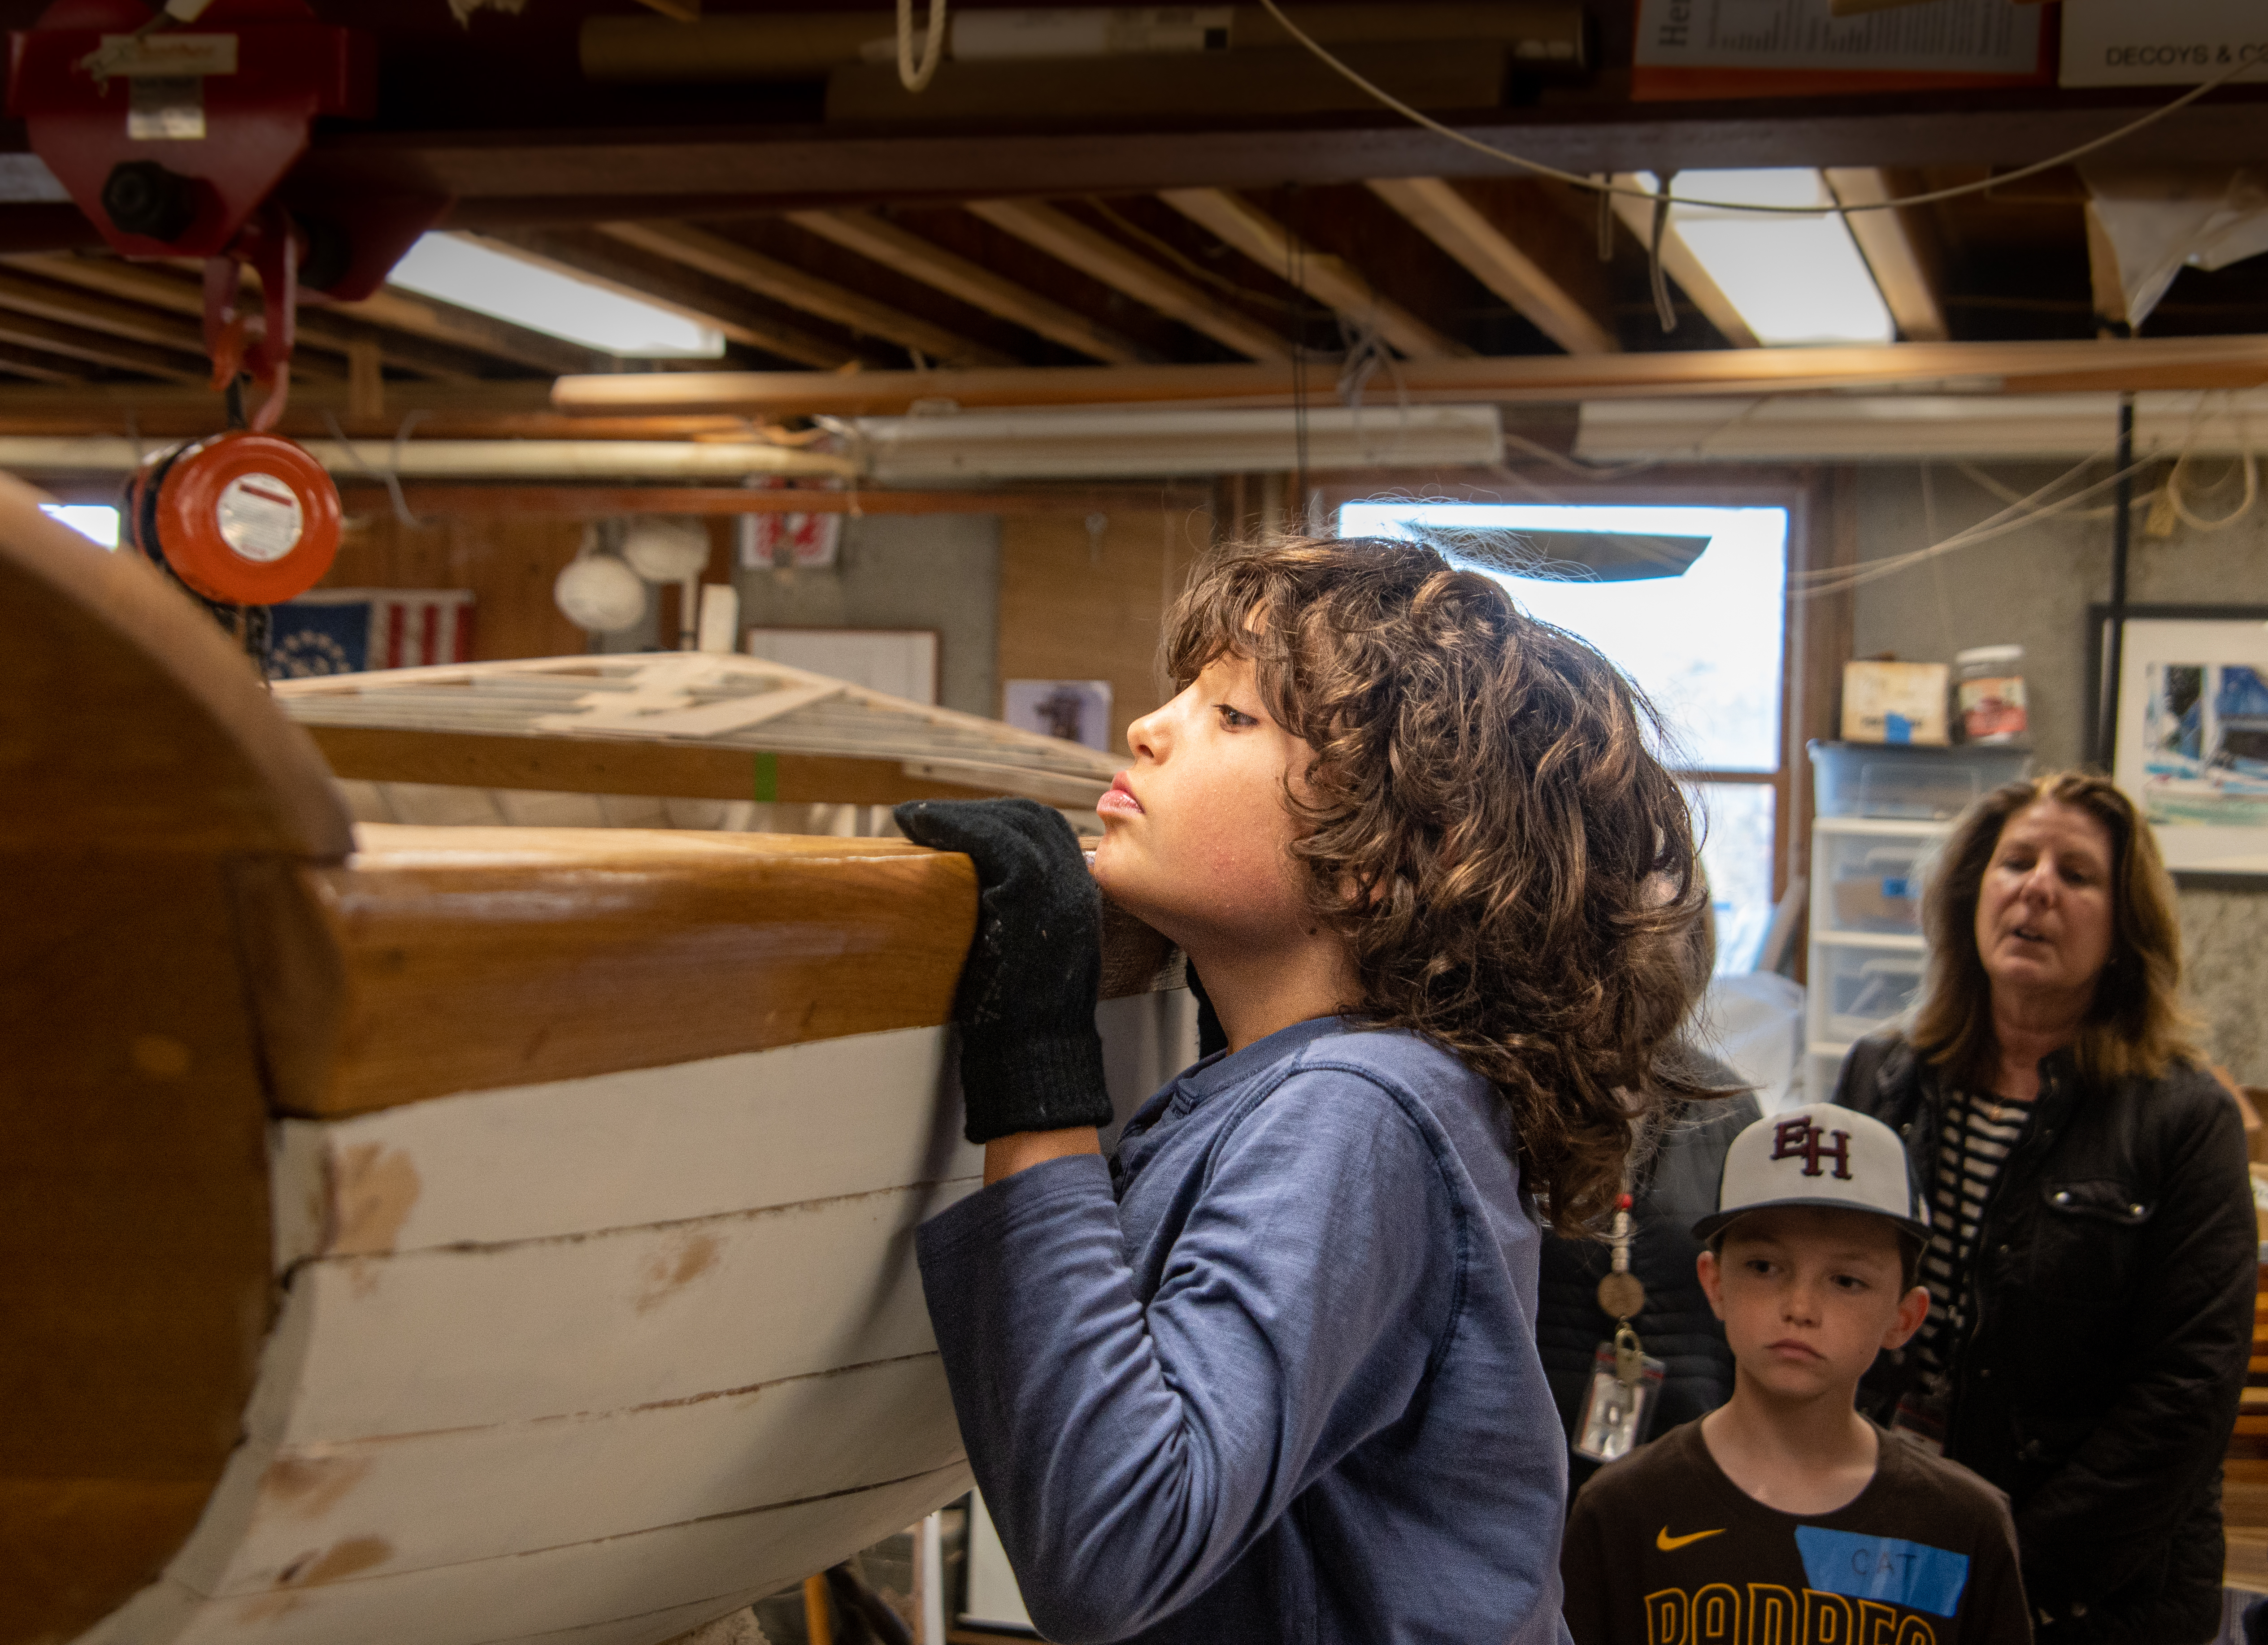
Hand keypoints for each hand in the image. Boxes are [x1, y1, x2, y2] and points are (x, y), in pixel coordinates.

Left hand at [894, 797, 1112, 1144]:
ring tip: (918, 820)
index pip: (1047, 834)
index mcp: (1080, 899)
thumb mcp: (1032, 956)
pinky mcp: (1028, 894)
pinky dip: (952, 825)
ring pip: (1011, 823)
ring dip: (958, 815)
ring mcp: (1057, 887)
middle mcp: (1076, 886)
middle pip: (1031, 819)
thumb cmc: (1025, 1021)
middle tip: (933, 819)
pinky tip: (922, 827)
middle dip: (980, 813)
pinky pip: (990, 840)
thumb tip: (979, 897)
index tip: (962, 824)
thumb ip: (1021, 919)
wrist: (1038, 1054)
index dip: (1002, 821)